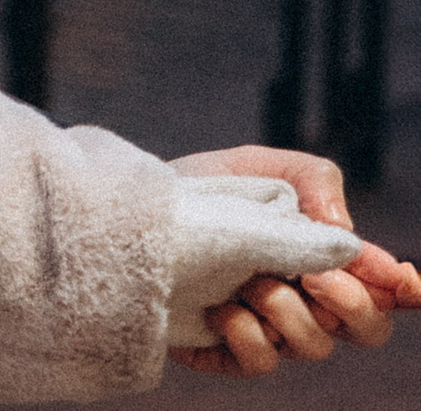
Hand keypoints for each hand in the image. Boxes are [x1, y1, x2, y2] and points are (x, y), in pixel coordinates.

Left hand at [169, 147, 420, 374]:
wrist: (135, 206)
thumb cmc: (206, 188)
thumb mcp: (261, 166)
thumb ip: (314, 182)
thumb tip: (344, 230)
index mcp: (325, 258)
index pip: (387, 289)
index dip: (404, 289)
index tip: (401, 278)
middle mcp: (307, 299)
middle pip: (366, 328)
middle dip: (352, 304)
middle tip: (314, 274)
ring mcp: (269, 326)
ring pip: (314, 346)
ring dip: (289, 312)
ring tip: (251, 280)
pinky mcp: (226, 347)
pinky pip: (260, 362)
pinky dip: (249, 337)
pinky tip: (223, 309)